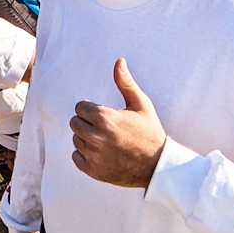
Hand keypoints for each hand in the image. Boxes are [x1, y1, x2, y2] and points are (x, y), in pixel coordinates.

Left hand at [69, 58, 166, 187]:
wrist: (158, 166)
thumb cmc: (150, 132)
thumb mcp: (141, 104)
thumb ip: (126, 83)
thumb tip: (119, 61)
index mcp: (105, 118)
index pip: (79, 107)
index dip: (91, 109)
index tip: (104, 115)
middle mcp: (96, 137)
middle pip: (75, 122)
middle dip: (87, 122)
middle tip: (105, 127)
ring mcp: (93, 155)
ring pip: (76, 140)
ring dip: (86, 138)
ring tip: (106, 140)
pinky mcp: (93, 171)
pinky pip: (77, 157)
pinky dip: (85, 155)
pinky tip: (101, 153)